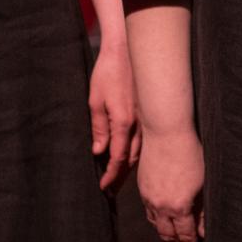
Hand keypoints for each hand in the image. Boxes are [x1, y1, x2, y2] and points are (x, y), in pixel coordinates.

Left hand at [88, 39, 139, 191]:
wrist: (127, 50)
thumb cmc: (108, 73)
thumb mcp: (95, 100)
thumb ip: (98, 128)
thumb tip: (99, 152)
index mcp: (123, 123)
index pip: (118, 158)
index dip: (111, 175)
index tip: (104, 188)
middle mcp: (137, 124)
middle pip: (131, 159)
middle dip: (121, 177)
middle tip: (111, 191)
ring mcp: (144, 118)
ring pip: (139, 151)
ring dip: (129, 167)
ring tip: (120, 179)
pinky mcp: (146, 112)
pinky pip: (142, 139)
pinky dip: (135, 152)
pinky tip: (130, 156)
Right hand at [137, 129, 204, 241]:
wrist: (166, 132)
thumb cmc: (191, 154)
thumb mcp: (203, 184)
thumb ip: (203, 210)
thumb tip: (204, 231)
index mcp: (179, 207)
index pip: (187, 237)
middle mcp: (161, 206)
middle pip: (168, 236)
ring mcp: (149, 197)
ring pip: (156, 225)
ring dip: (165, 236)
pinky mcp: (142, 188)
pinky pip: (148, 212)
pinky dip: (156, 221)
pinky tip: (161, 222)